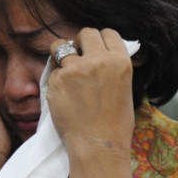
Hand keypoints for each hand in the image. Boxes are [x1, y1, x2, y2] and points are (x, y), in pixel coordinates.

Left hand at [47, 28, 134, 156]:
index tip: (95, 48)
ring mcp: (75, 69)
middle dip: (80, 42)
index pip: (108, 33)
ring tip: (66, 71)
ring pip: (60, 46)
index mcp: (120, 61)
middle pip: (85, 33)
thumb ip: (112, 68)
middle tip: (78, 56)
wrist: (97, 145)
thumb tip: (102, 55)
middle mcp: (98, 60)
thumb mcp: (125, 88)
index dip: (100, 40)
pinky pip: (53, 71)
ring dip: (61, 55)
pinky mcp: (56, 80)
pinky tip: (64, 95)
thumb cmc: (115, 123)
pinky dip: (56, 79)